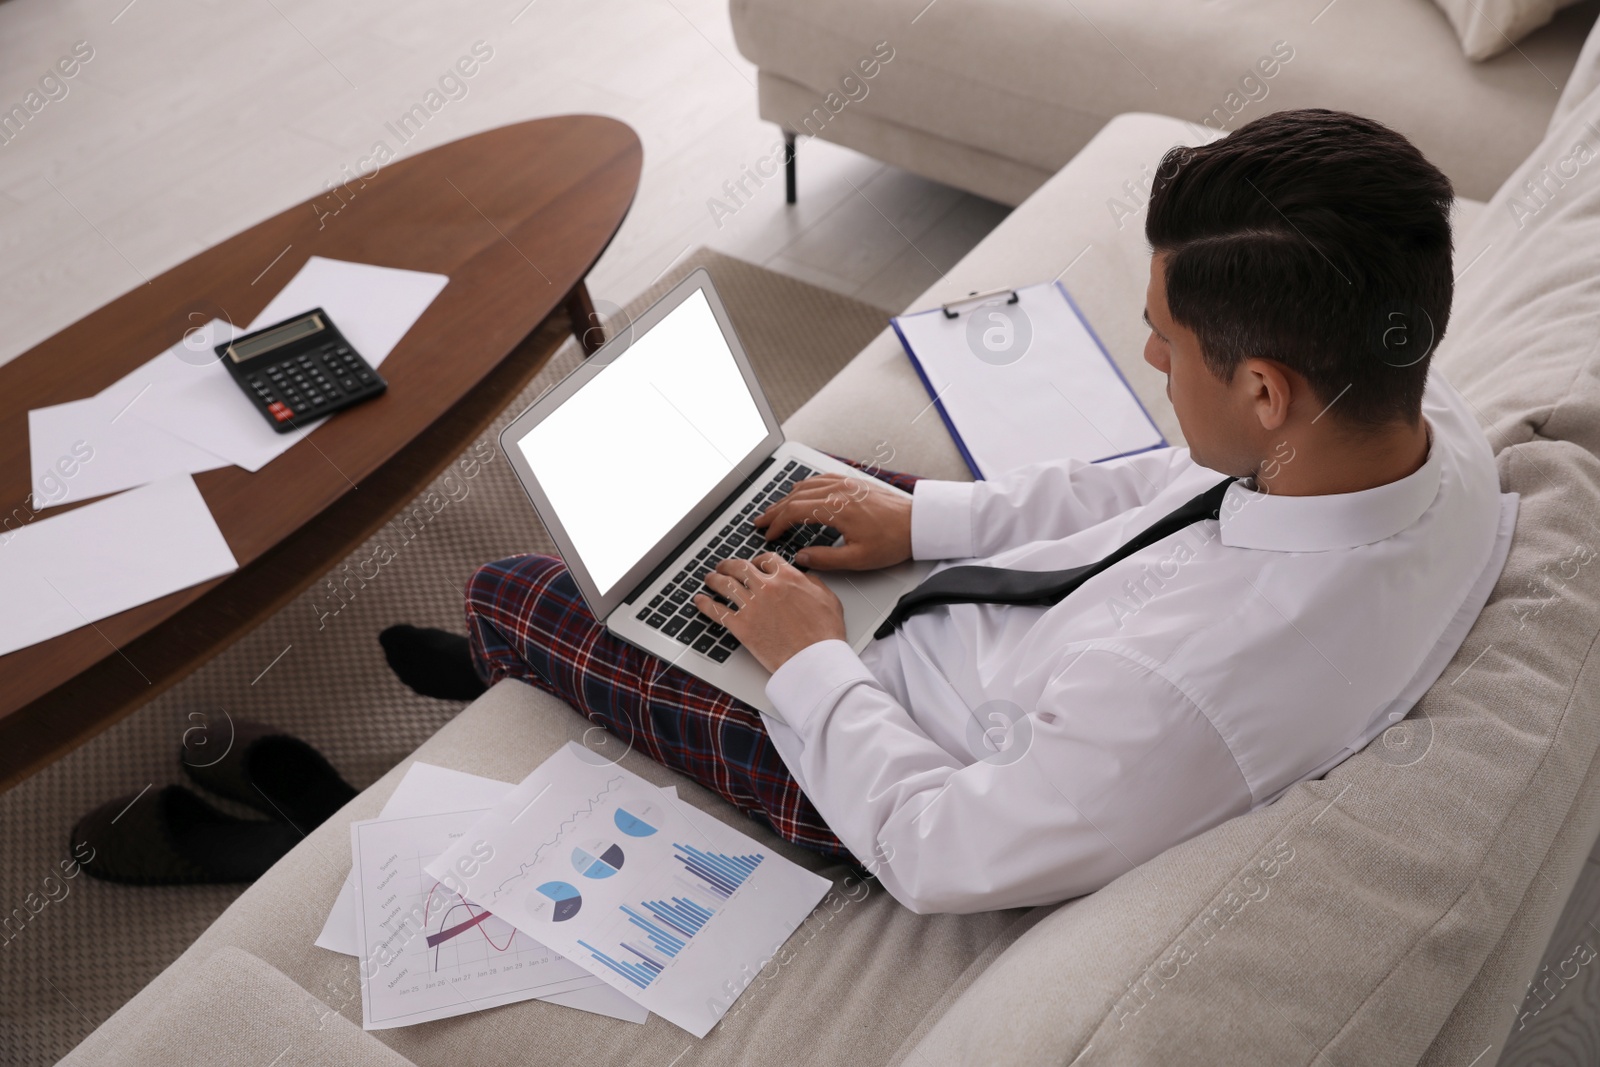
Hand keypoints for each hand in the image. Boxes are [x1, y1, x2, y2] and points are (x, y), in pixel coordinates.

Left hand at [692, 553, 845, 671]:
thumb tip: (806, 579)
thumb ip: (814, 584)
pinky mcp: (741, 626)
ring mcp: (751, 606)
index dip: (757, 560)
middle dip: (729, 565)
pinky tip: (699, 601)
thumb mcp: (828, 600)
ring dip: (714, 579)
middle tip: (724, 566)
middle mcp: (766, 587)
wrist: (813, 659)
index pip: (766, 559)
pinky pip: (716, 610)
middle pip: (740, 567)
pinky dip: (705, 604)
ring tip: (709, 579)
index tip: (754, 564)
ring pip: (724, 584)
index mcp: (788, 578)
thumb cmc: (824, 634)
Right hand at [755, 473, 911, 570]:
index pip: (795, 512)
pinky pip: (821, 479)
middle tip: (760, 521)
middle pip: (796, 497)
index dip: (777, 524)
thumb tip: (801, 557)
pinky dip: (805, 487)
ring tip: (774, 509)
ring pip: (807, 486)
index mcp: (837, 509)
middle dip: (775, 510)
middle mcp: (839, 491)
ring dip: (787, 498)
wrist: (918, 523)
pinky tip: (800, 492)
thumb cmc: (892, 541)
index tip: (769, 535)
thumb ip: (825, 559)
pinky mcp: (854, 483)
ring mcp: (846, 484)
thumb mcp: (858, 559)